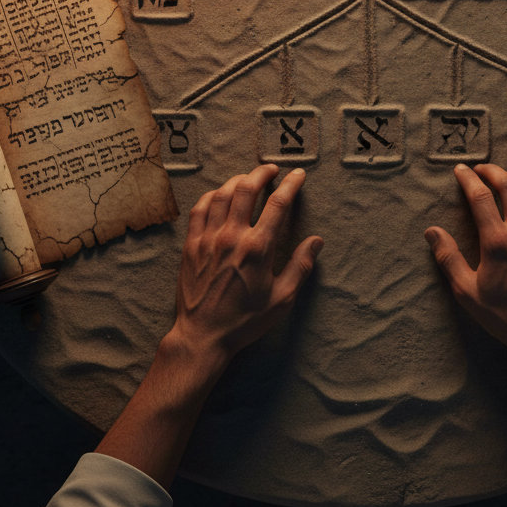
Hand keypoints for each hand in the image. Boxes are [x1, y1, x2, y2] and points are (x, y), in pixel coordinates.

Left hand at [169, 164, 322, 364]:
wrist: (203, 336)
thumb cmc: (244, 321)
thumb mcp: (281, 299)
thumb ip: (300, 267)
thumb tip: (316, 241)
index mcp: (257, 248)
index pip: (278, 204)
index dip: (291, 184)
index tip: (298, 175)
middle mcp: (232, 237)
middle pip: (247, 189)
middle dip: (262, 173)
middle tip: (272, 170)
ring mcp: (208, 238)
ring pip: (222, 194)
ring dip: (237, 180)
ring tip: (248, 178)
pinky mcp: (191, 244)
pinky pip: (199, 208)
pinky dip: (211, 195)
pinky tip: (219, 194)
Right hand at [424, 163, 506, 359]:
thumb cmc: (503, 316)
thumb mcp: (466, 291)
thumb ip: (448, 258)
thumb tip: (431, 231)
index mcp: (497, 242)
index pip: (480, 197)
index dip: (468, 178)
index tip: (460, 170)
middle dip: (492, 171)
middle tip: (480, 169)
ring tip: (503, 177)